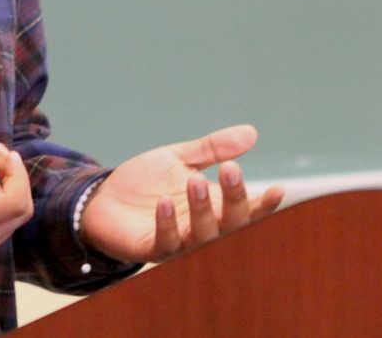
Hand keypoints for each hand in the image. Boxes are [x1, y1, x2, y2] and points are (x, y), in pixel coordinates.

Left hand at [79, 124, 283, 262]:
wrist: (103, 198)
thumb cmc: (146, 183)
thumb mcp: (180, 159)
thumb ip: (213, 149)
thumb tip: (251, 133)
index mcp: (213, 208)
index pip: (246, 211)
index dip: (263, 204)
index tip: (279, 188)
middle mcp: (201, 229)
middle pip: (229, 224)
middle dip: (234, 199)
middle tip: (231, 170)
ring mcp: (178, 242)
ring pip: (201, 236)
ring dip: (202, 210)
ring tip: (196, 180)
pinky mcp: (151, 249)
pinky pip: (166, 242)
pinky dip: (168, 224)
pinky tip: (166, 203)